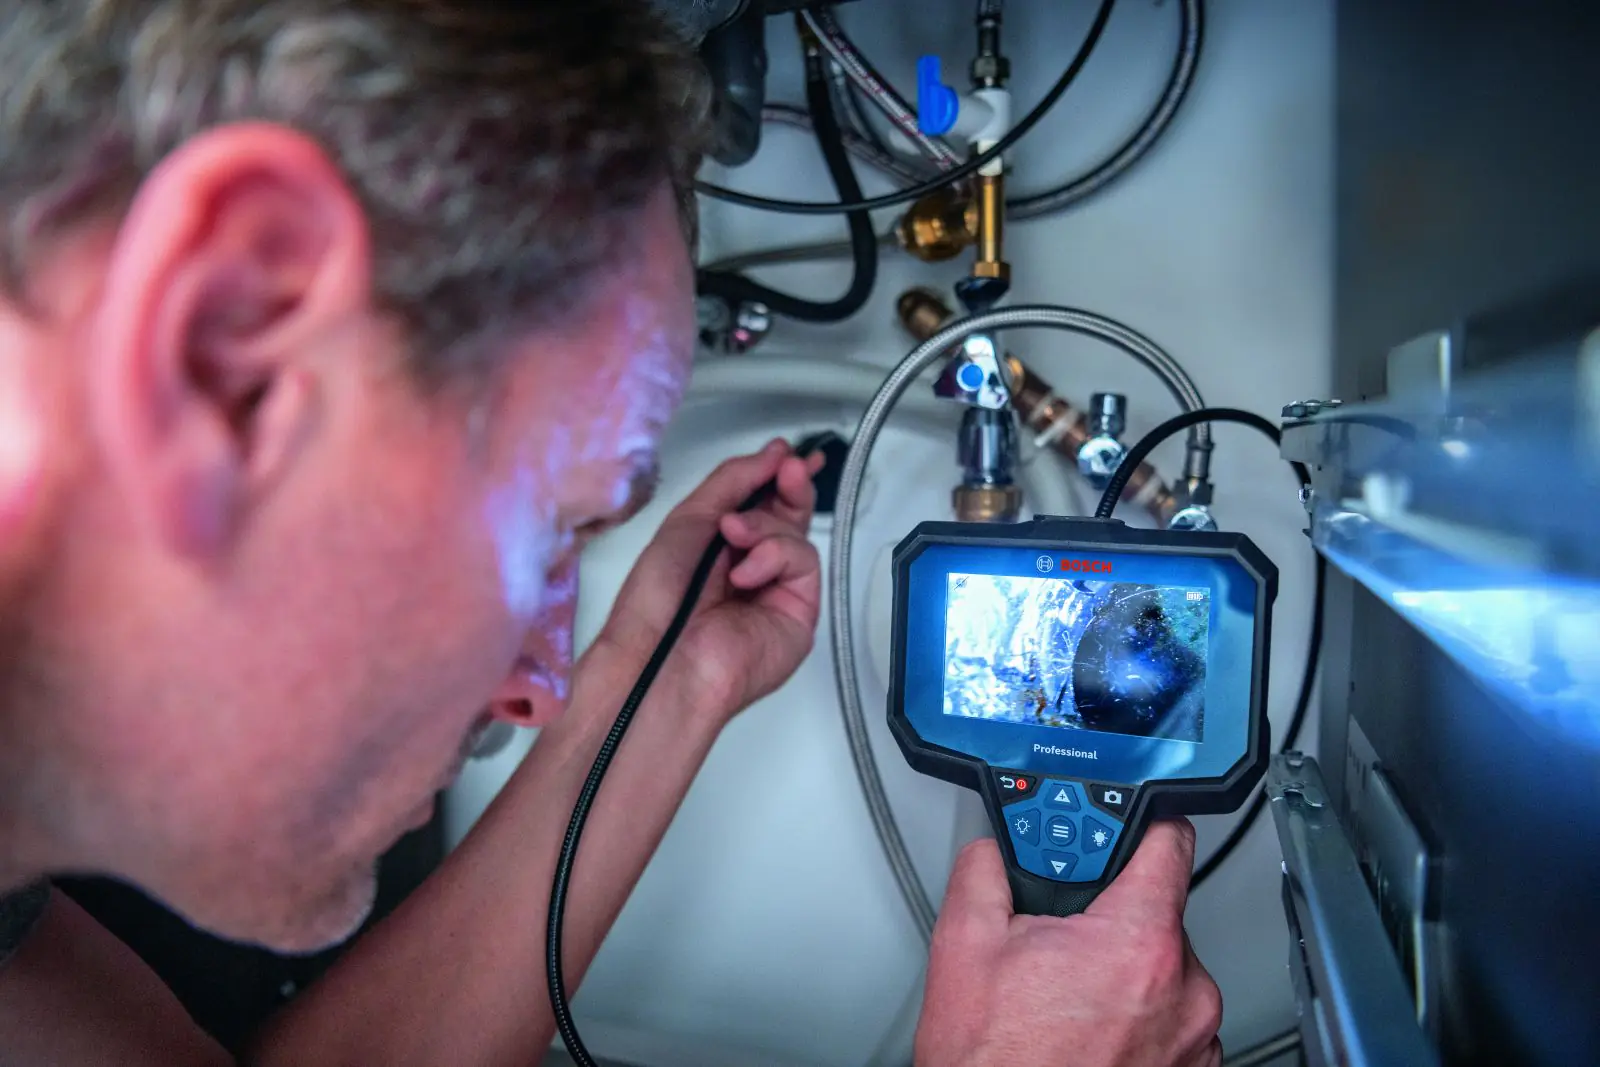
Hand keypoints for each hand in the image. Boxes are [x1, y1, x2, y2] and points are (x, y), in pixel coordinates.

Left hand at [593, 438, 824, 719]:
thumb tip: (773, 454)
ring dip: (766, 526)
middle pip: (788, 517)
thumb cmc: (659, 597)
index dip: (775, 477)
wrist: (662, 656)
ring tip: (734, 536)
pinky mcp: (800, 613)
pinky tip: (746, 573)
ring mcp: (778, 591)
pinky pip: (804, 563)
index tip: (786, 455)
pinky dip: (775, 556)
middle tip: (790, 470)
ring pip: (796, 534)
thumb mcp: (689, 519)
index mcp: (720, 547)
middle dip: (789, 488)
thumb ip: (732, 481)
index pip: (760, 504)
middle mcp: (752, 568)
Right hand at [915, 820, 1222, 1066]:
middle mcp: (1184, 988)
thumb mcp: (964, 945)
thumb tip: (994, 848)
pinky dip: (1137, 1014)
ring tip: (1065, 995)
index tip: (1114, 825)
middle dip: (1106, 914)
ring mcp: (1195, 1036)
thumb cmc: (994, 1064)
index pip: (1167, 841)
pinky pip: (1172, 1016)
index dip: (1135, 823)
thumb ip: (986, 871)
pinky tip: (1088, 1027)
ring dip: (1121, 969)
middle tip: (1057, 937)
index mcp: (1136, 942)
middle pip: (1155, 909)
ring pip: (1163, 966)